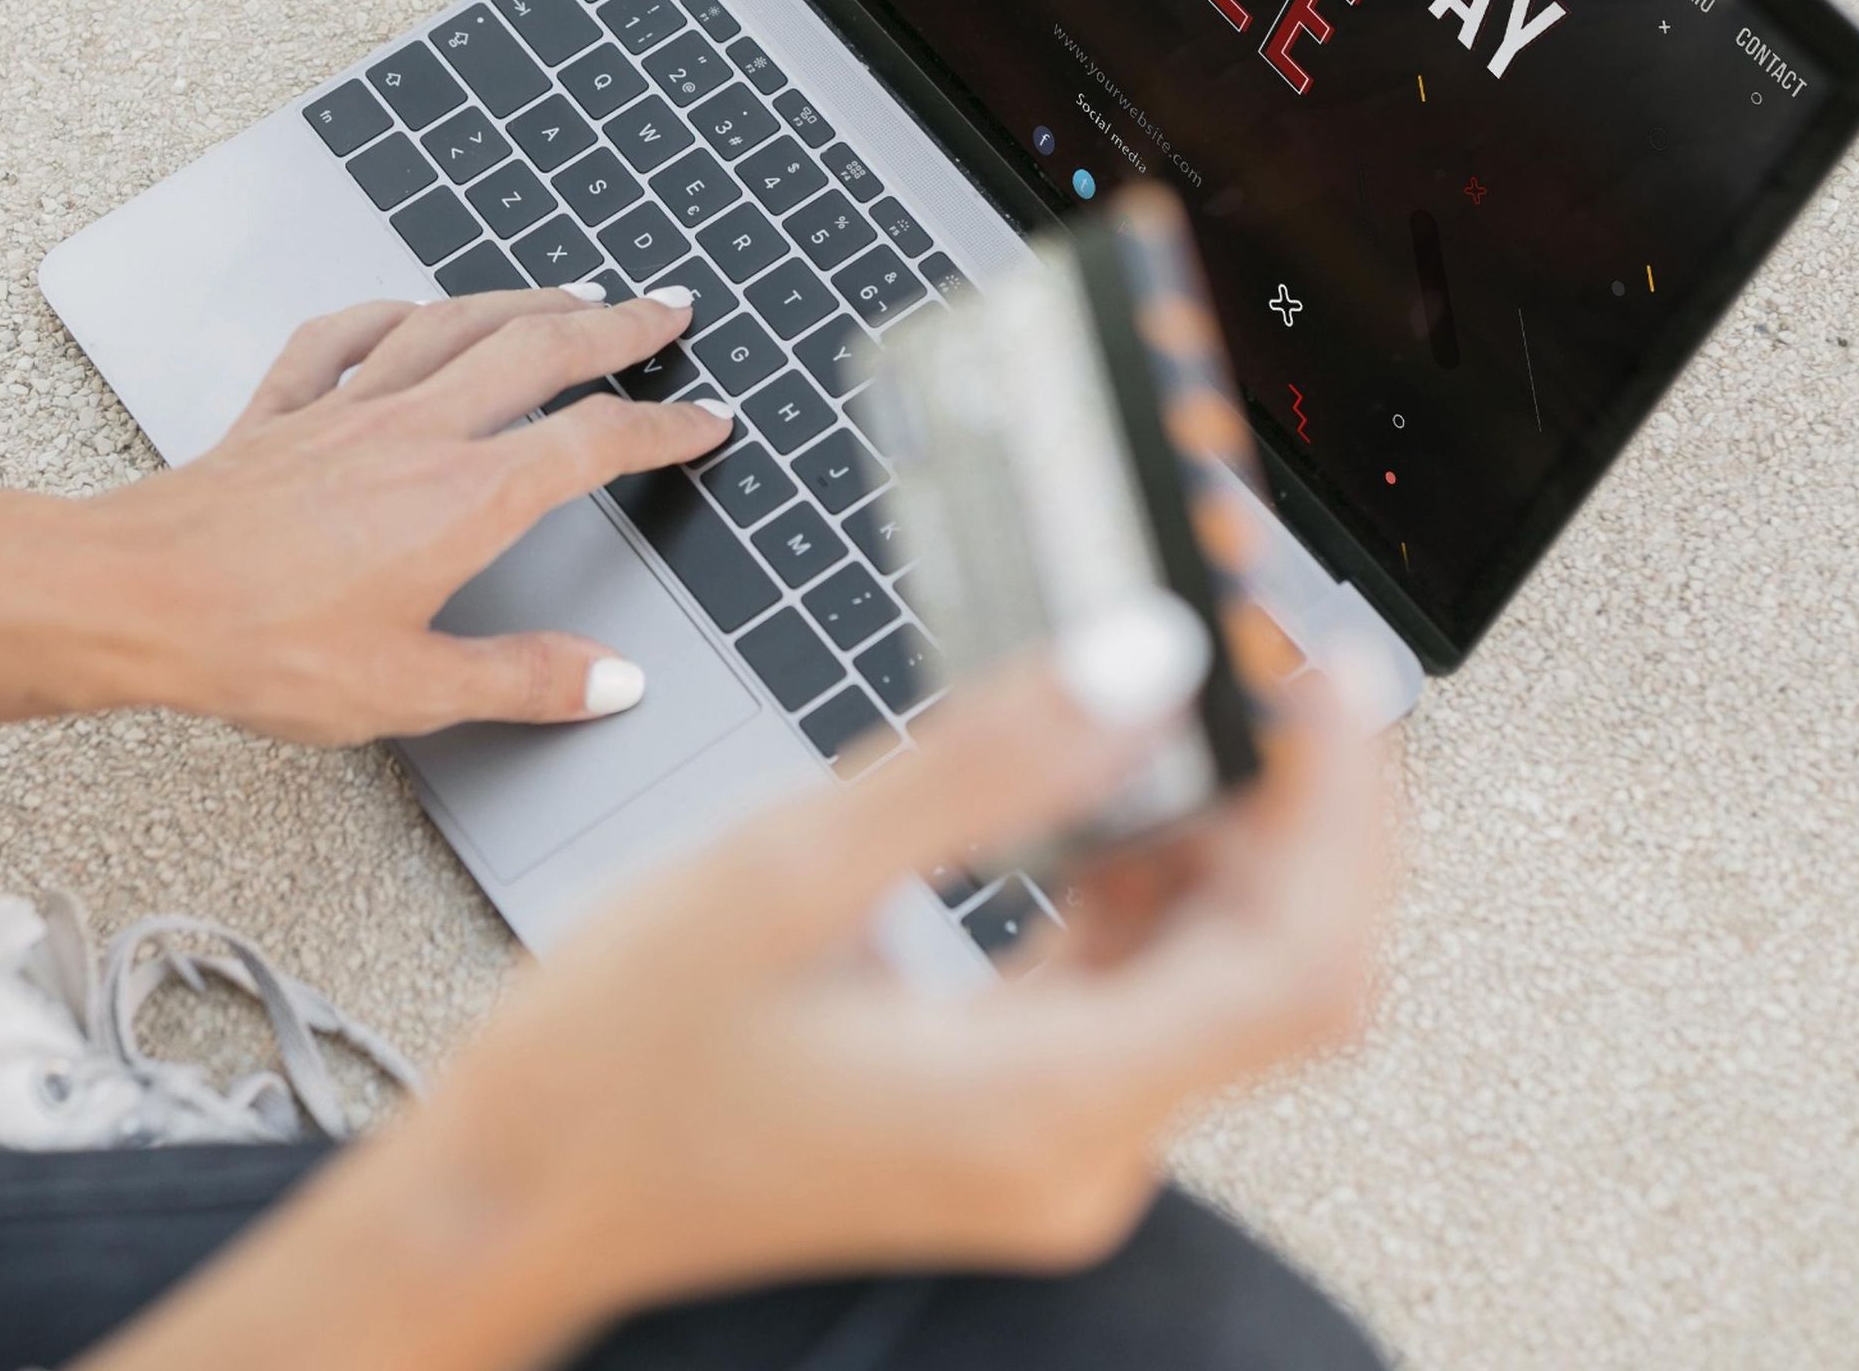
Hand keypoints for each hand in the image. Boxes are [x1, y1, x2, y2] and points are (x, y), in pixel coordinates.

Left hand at [76, 287, 733, 744]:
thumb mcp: (410, 690)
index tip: (705, 423)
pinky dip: (388, 312)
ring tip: (568, 293)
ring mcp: (344, 411)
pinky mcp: (279, 414)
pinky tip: (407, 310)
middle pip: (537, 351)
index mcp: (463, 497)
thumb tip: (612, 679)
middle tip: (666, 309)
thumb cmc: (258, 646)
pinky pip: (342, 338)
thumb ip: (523, 681)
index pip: (591, 443)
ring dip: (520, 301)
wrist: (134, 597)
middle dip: (614, 325)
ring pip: (451, 325)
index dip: (662, 430)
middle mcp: (413, 432)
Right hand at [407, 634, 1394, 1318]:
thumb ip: (985, 766)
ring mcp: (1051, 1150)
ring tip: (1190, 695)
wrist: (512, 1199)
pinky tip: (1106, 792)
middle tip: (1268, 659)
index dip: (1346, 809)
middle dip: (1303, 804)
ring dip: (1228, 835)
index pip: (1299, 962)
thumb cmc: (610, 1070)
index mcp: (1039, 1109)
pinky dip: (1148, 888)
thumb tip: (1144, 662)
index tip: (1320, 679)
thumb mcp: (785, 871)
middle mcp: (1076, 1155)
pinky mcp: (1014, 1122)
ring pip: (1220, 978)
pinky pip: (1138, 998)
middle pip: (1286, 970)